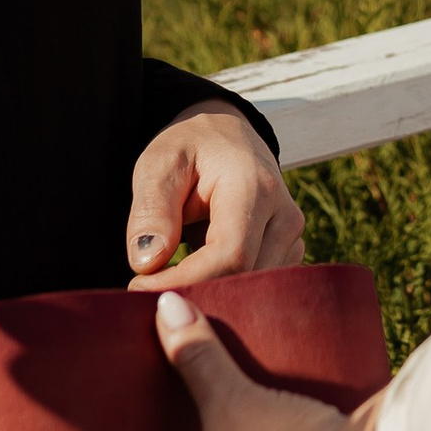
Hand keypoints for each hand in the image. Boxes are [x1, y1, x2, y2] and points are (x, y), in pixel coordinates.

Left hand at [124, 105, 305, 287]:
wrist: (228, 135)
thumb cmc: (191, 147)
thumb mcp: (160, 163)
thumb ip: (152, 210)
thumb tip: (147, 264)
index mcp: (256, 188)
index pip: (229, 256)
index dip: (184, 281)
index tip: (138, 287)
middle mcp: (285, 218)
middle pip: (242, 280)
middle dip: (190, 294)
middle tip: (142, 294)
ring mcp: (292, 239)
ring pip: (249, 291)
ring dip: (204, 295)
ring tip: (163, 284)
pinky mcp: (288, 254)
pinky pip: (255, 288)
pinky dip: (221, 292)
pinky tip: (190, 282)